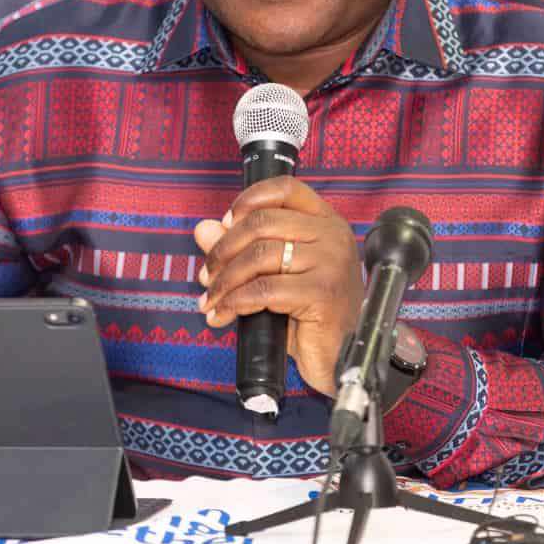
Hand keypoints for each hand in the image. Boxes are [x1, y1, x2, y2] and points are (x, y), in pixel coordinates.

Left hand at [194, 176, 363, 396]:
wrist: (339, 355)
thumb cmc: (311, 313)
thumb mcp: (274, 274)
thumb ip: (240, 248)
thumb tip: (204, 229)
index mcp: (325, 221)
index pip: (285, 189)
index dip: (249, 199)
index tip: (226, 222)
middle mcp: (332, 235)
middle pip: (262, 221)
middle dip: (224, 249)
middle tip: (207, 274)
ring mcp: (331, 261)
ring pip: (259, 255)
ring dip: (225, 280)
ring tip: (212, 299)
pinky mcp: (322, 292)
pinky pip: (264, 289)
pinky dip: (235, 302)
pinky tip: (224, 314)